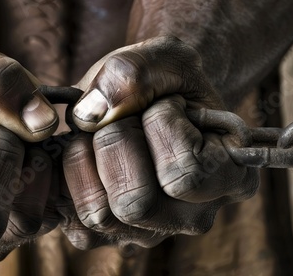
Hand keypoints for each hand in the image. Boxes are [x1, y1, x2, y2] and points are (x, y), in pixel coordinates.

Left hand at [60, 36, 258, 248]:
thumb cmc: (163, 82)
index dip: (160, 125)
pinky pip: (70, 219)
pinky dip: (63, 176)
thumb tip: (88, 115)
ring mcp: (147, 231)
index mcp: (229, 179)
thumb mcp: (160, 58)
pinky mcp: (106, 235)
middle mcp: (192, 217)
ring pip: (99, 213)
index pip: (184, 174)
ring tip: (100, 133)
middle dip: (115, 141)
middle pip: (135, 202)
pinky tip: (79, 150)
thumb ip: (132, 74)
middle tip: (124, 117)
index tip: (165, 102)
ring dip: (86, 157)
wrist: (147, 97)